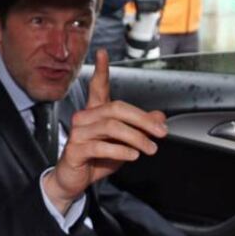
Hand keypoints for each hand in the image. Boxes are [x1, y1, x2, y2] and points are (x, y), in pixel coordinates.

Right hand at [43, 49, 167, 212]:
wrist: (73, 182)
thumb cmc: (96, 160)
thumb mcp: (124, 144)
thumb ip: (140, 128)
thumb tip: (160, 117)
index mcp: (95, 113)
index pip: (98, 87)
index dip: (100, 70)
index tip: (102, 53)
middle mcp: (85, 118)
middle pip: (116, 108)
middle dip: (142, 119)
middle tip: (161, 132)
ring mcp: (78, 133)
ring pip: (111, 127)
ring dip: (136, 138)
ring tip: (150, 149)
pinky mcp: (75, 149)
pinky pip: (101, 146)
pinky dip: (121, 151)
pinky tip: (132, 156)